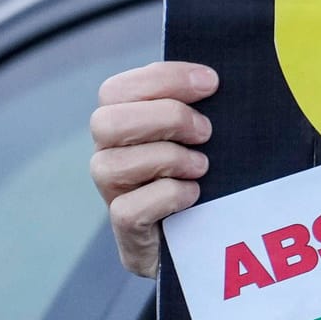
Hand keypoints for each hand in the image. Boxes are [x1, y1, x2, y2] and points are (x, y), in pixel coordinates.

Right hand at [89, 61, 217, 276]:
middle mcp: (109, 156)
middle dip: (164, 117)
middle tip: (206, 131)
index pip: (117, 89)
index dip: (164, 79)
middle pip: (104, 122)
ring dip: (167, 158)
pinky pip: (128, 210)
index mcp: (124, 124)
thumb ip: (202, 106)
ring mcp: (114, 196)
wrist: (214, 240)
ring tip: (202, 167)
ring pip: (111, 165)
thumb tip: (217, 79)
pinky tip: (193, 194)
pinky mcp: (127, 232)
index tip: (211, 83)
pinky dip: (166, 196)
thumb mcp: (208, 135)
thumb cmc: (212, 175)